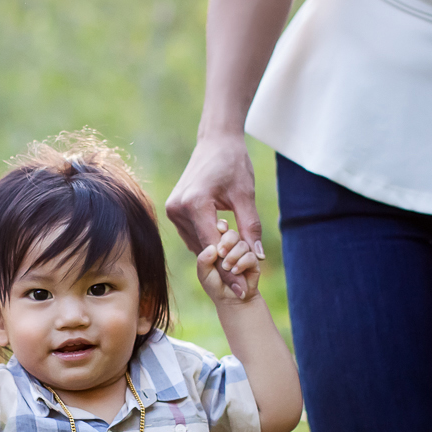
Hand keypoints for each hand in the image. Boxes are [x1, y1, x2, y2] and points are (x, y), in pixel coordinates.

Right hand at [166, 134, 266, 292]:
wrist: (216, 142)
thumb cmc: (233, 164)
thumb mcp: (246, 196)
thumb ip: (250, 227)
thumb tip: (258, 257)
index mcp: (195, 204)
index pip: (213, 247)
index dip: (228, 271)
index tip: (242, 289)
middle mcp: (178, 209)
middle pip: (203, 249)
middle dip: (223, 267)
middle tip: (242, 287)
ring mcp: (173, 210)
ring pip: (197, 244)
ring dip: (215, 257)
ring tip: (235, 272)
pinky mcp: (174, 209)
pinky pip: (192, 235)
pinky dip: (208, 244)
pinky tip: (223, 252)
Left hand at [196, 220, 261, 302]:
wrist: (231, 300)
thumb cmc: (215, 285)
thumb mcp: (204, 274)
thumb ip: (203, 261)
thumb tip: (212, 248)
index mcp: (218, 245)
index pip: (220, 228)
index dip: (221, 226)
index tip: (220, 230)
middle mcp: (232, 246)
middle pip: (232, 233)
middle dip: (227, 241)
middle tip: (221, 253)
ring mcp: (243, 253)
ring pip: (241, 244)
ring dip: (233, 256)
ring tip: (227, 268)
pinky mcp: (253, 261)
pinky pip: (250, 256)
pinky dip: (242, 263)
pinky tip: (236, 271)